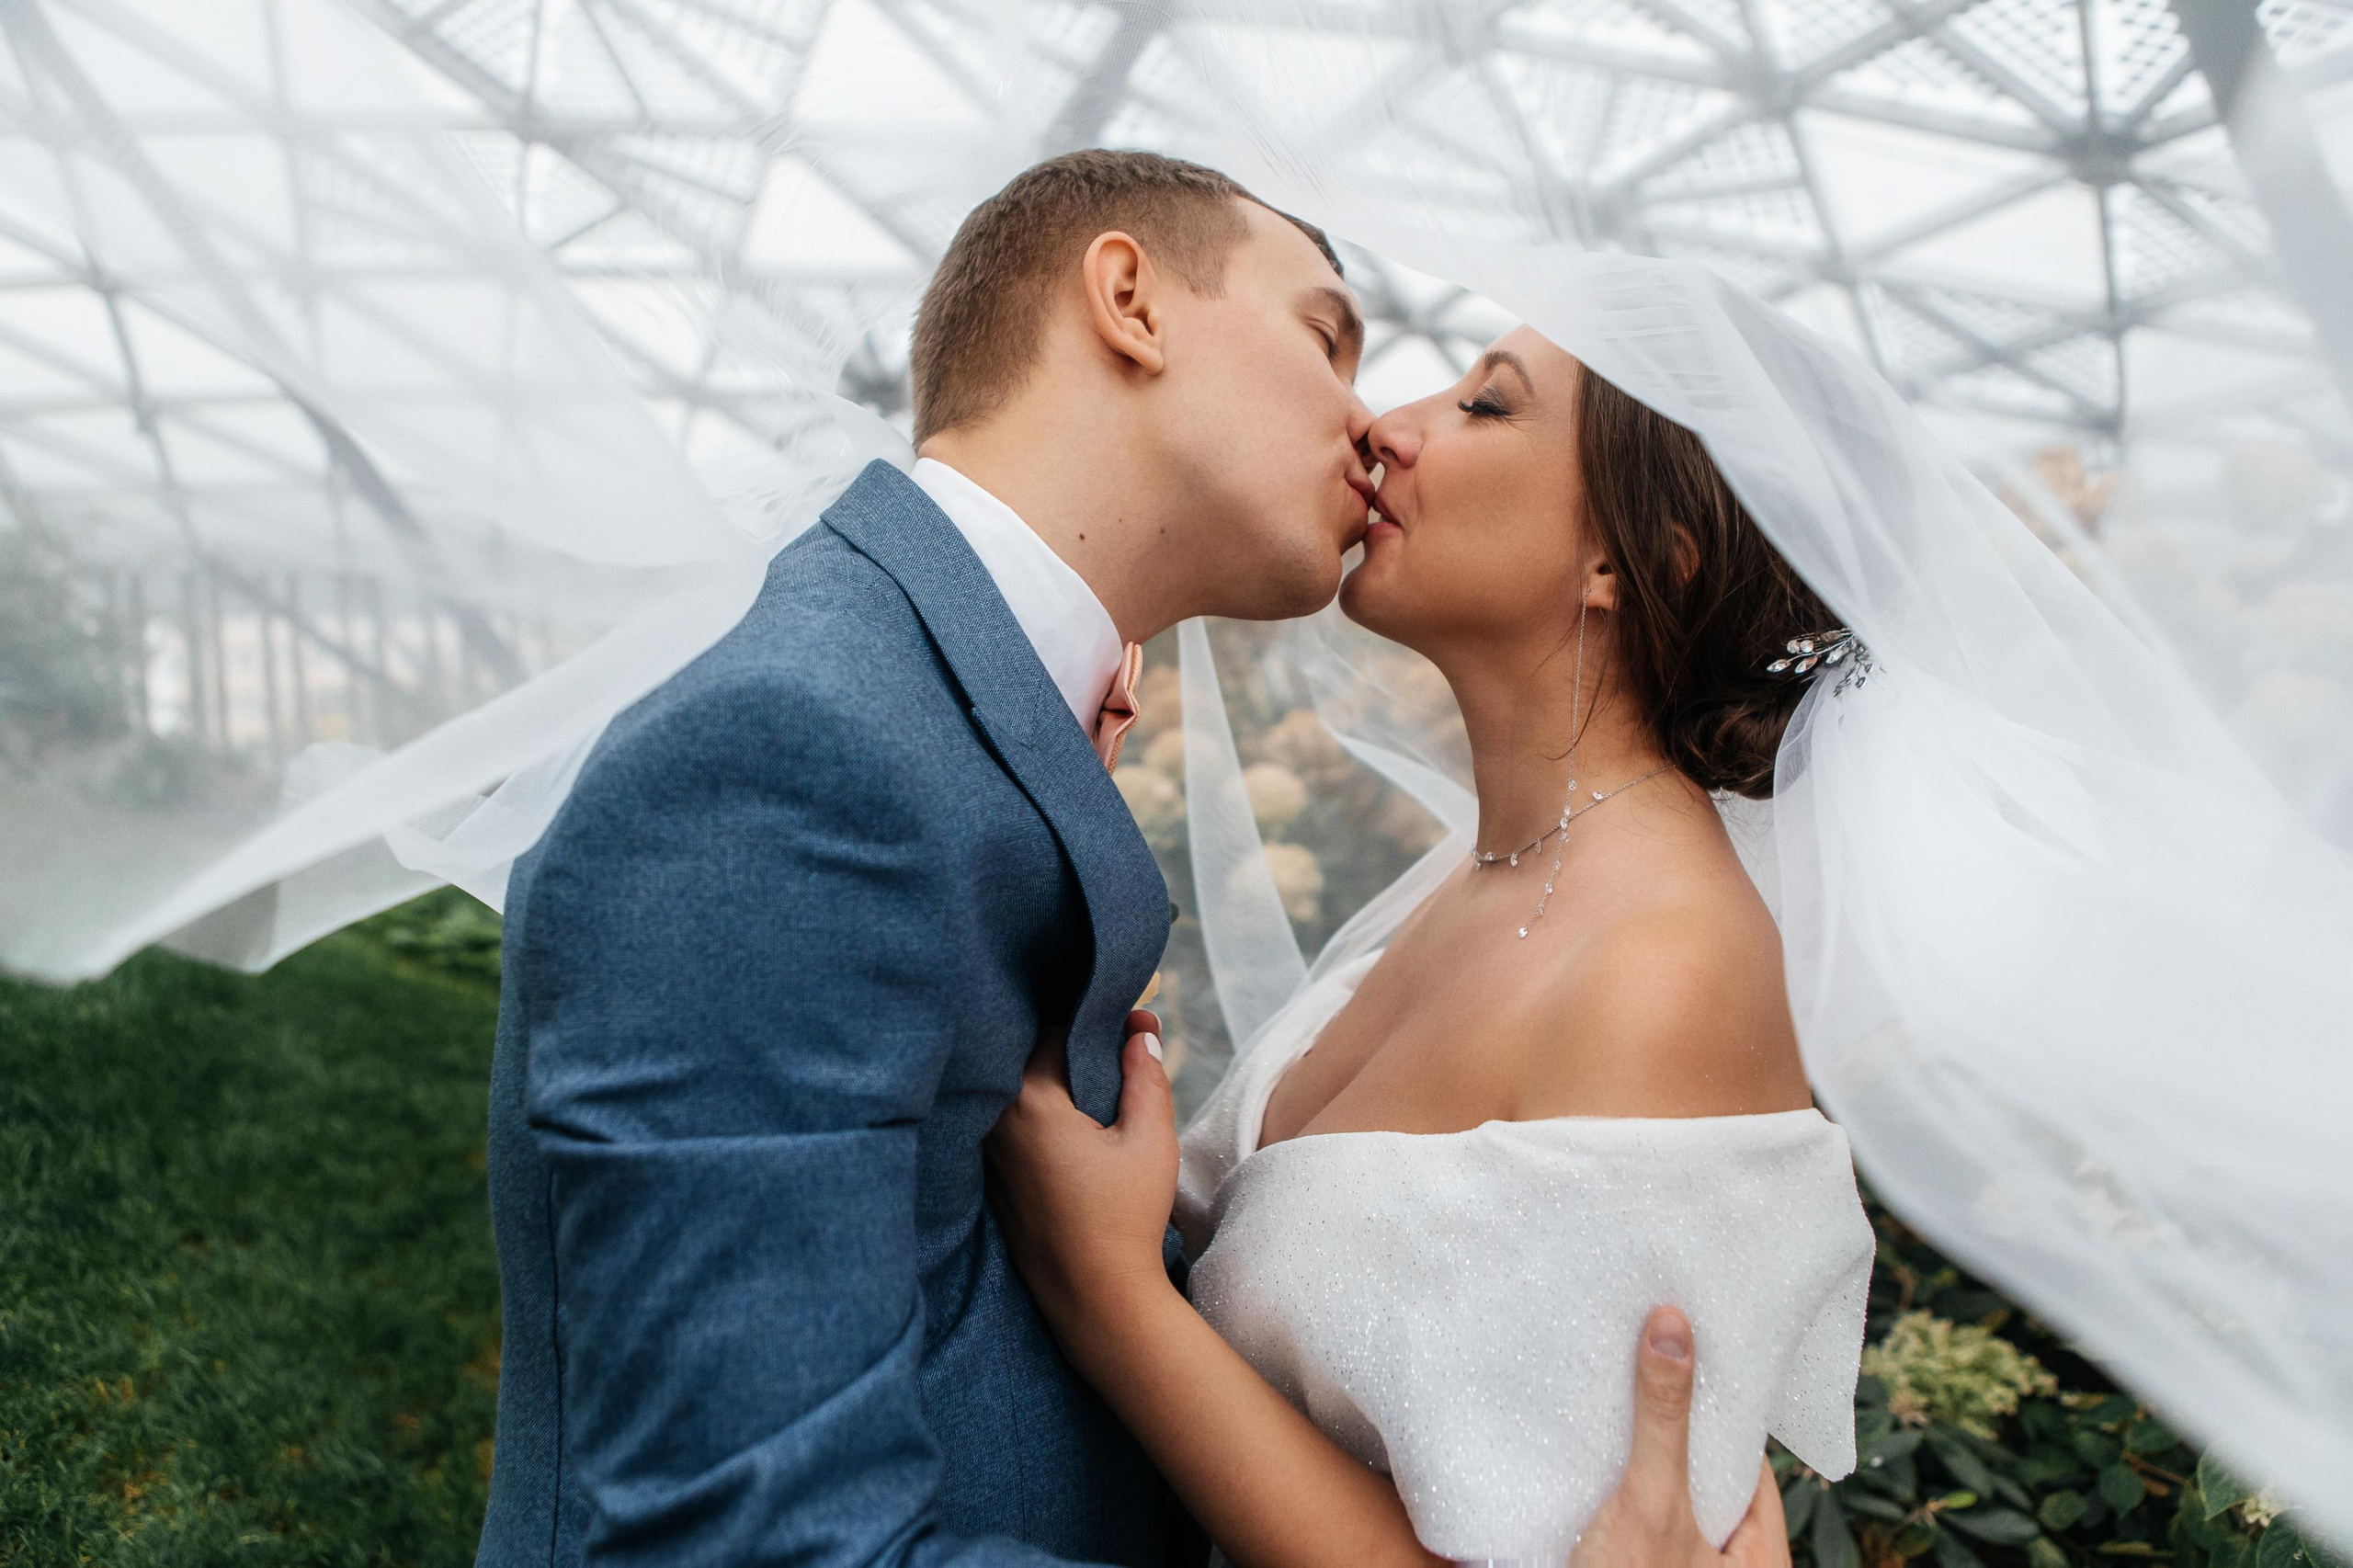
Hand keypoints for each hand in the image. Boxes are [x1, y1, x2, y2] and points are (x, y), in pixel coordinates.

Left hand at [984, 1011, 1180, 1344]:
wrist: (1097, 1299)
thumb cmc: (1126, 1219)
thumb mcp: (1151, 1140)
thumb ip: (1145, 1077)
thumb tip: (1141, 1034)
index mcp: (1031, 1102)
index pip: (1054, 1032)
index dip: (1097, 1024)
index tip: (1135, 1026)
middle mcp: (997, 1123)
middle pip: (1030, 1062)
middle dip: (1073, 1051)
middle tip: (1120, 1054)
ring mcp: (989, 1157)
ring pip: (1019, 1097)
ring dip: (1053, 1087)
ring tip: (1100, 1092)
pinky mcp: (993, 1185)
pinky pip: (1012, 1131)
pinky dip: (1040, 1121)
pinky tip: (1075, 1135)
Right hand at [1571, 1306, 1792, 1567]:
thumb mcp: (1650, 1501)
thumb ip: (1663, 1420)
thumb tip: (1674, 1327)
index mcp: (1760, 1563)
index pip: (1751, 1469)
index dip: (1722, 1414)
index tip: (1694, 1361)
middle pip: (1706, 1482)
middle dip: (1675, 1432)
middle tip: (1645, 1371)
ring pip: (1666, 1501)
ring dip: (1638, 1460)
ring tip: (1612, 1405)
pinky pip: (1633, 1520)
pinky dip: (1614, 1490)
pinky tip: (1586, 1460)